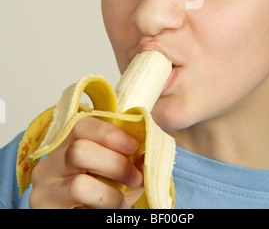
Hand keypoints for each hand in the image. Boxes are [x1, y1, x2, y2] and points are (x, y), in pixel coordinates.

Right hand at [29, 117, 143, 208]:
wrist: (88, 218)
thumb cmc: (102, 196)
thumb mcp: (117, 173)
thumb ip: (131, 160)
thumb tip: (148, 154)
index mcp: (67, 145)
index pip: (82, 125)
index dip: (110, 133)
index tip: (134, 146)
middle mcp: (50, 164)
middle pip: (79, 151)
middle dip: (115, 163)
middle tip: (135, 177)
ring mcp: (44, 189)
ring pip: (78, 183)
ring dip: (111, 192)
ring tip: (123, 202)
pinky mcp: (46, 209)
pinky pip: (79, 206)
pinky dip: (104, 206)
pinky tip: (112, 210)